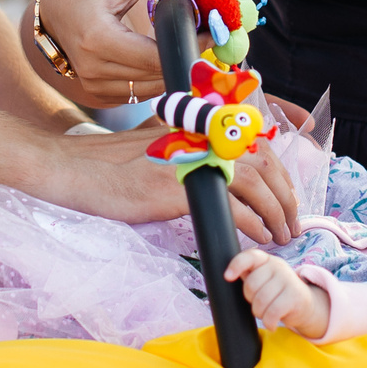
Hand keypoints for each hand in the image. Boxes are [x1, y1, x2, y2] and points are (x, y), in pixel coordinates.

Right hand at [32, 0, 210, 101]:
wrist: (56, 8)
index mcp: (96, 38)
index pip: (154, 57)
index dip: (187, 48)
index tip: (211, 34)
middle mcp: (92, 69)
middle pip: (156, 76)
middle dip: (186, 58)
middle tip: (206, 37)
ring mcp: (94, 86)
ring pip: (152, 90)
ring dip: (174, 70)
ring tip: (185, 44)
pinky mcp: (99, 95)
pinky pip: (141, 93)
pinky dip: (157, 78)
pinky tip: (165, 58)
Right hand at [37, 129, 297, 244]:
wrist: (74, 169)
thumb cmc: (109, 165)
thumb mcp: (158, 149)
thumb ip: (189, 154)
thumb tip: (219, 178)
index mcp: (198, 127)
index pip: (256, 143)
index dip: (279, 171)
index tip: (286, 197)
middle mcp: (200, 137)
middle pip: (264, 162)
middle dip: (285, 195)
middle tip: (292, 223)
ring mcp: (192, 159)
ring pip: (256, 183)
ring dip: (276, 213)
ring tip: (281, 236)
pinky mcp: (181, 186)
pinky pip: (231, 207)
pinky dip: (251, 225)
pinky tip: (256, 240)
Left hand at [226, 247, 328, 335]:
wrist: (305, 305)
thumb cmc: (276, 293)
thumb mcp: (263, 279)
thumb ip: (248, 274)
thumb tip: (227, 275)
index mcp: (267, 260)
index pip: (250, 256)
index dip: (236, 265)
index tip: (227, 277)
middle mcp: (278, 266)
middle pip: (251, 285)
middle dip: (251, 299)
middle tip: (259, 303)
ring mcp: (289, 280)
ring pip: (261, 301)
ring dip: (260, 313)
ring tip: (266, 313)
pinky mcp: (296, 296)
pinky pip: (272, 313)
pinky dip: (269, 322)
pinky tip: (272, 323)